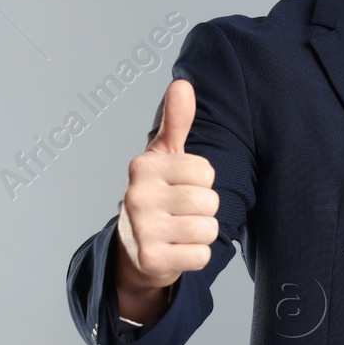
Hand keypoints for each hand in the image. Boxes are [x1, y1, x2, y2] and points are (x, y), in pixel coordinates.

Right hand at [114, 79, 218, 319]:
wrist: (134, 251)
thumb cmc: (157, 195)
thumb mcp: (165, 157)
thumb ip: (176, 122)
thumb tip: (183, 84)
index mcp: (143, 166)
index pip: (206, 171)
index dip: (202, 182)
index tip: (180, 187)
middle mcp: (136, 195)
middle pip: (210, 200)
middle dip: (204, 209)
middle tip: (181, 213)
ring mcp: (141, 229)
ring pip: (209, 228)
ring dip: (201, 233)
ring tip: (179, 231)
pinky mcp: (151, 260)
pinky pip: (202, 255)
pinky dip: (196, 256)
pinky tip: (177, 251)